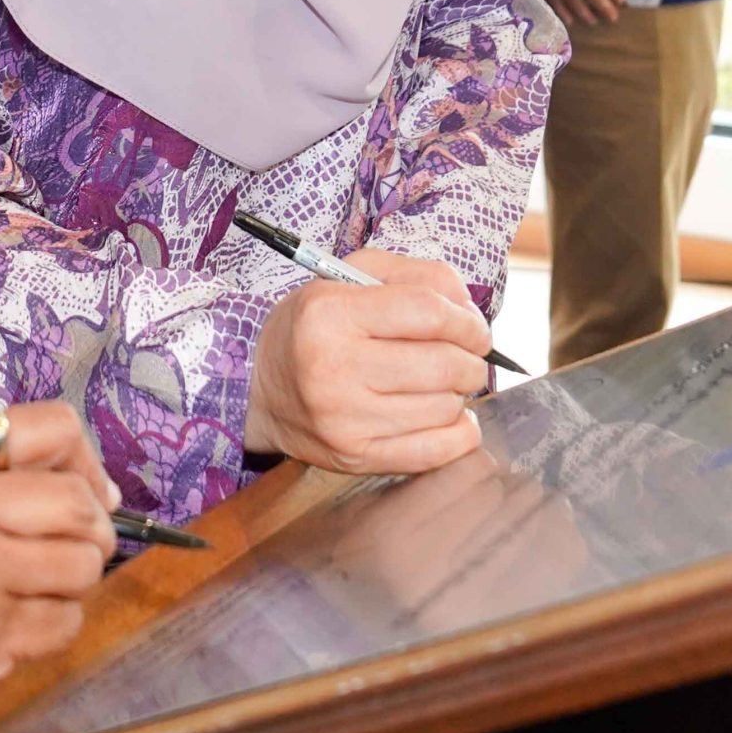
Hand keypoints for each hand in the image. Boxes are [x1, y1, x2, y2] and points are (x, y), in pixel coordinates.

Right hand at [0, 404, 117, 732]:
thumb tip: (102, 494)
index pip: (55, 427)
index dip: (85, 463)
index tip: (84, 493)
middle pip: (80, 502)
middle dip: (93, 530)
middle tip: (72, 549)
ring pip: (83, 565)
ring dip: (73, 584)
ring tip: (34, 589)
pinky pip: (66, 622)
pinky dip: (52, 627)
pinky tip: (12, 626)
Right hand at [244, 249, 494, 475]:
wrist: (258, 388)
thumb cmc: (314, 327)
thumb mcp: (350, 277)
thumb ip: (417, 276)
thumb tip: (470, 310)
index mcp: (330, 313)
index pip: (429, 312)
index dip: (467, 320)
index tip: (472, 329)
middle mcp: (334, 368)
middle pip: (444, 364)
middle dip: (472, 360)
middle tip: (466, 356)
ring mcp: (344, 419)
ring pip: (445, 407)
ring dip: (458, 393)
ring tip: (440, 383)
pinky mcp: (355, 456)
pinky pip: (436, 452)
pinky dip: (459, 433)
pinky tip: (447, 416)